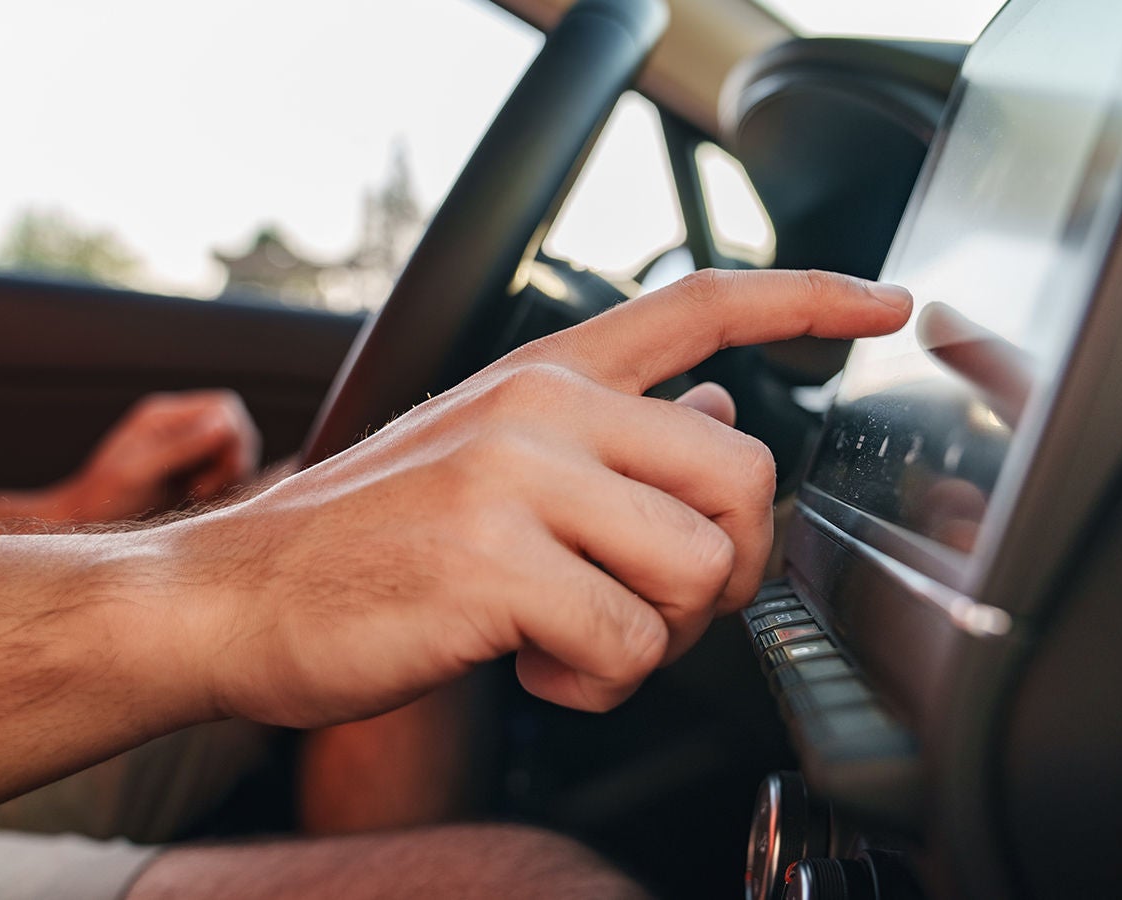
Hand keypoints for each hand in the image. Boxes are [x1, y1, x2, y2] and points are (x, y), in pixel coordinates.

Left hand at [56, 390, 260, 521]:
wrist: (81, 524)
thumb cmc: (102, 499)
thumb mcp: (138, 471)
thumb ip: (182, 446)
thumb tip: (226, 425)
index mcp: (164, 415)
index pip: (225, 407)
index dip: (234, 437)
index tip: (216, 471)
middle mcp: (179, 427)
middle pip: (236, 430)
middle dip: (232, 462)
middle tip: (201, 491)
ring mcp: (186, 449)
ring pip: (235, 453)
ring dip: (227, 478)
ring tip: (196, 497)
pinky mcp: (190, 472)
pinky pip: (226, 473)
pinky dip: (222, 488)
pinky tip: (196, 501)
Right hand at [175, 270, 910, 724]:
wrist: (233, 597)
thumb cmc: (367, 540)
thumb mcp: (491, 455)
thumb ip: (610, 431)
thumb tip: (718, 403)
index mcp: (546, 376)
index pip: (700, 304)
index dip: (808, 300)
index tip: (888, 304)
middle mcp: (540, 409)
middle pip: (745, 472)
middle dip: (732, 564)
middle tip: (661, 605)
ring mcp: (516, 479)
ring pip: (697, 570)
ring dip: (656, 639)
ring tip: (574, 643)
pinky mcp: (493, 564)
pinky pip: (628, 648)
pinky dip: (598, 689)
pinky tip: (535, 670)